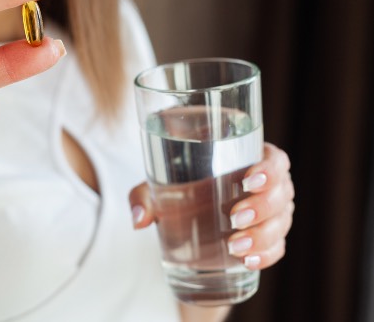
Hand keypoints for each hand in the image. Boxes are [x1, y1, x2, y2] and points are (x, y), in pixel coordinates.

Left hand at [129, 142, 293, 269]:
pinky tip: (248, 261)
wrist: (186, 211)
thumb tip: (139, 220)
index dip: (269, 169)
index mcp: (250, 158)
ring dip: (262, 236)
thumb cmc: (178, 183)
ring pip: (281, 223)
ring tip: (234, 248)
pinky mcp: (268, 237)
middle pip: (282, 194)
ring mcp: (273, 213)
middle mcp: (270, 184)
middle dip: (263, 207)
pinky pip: (277, 247)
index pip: (276, 160)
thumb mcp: (158, 184)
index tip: (248, 180)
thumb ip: (145, 195)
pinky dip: (267, 256)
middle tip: (234, 218)